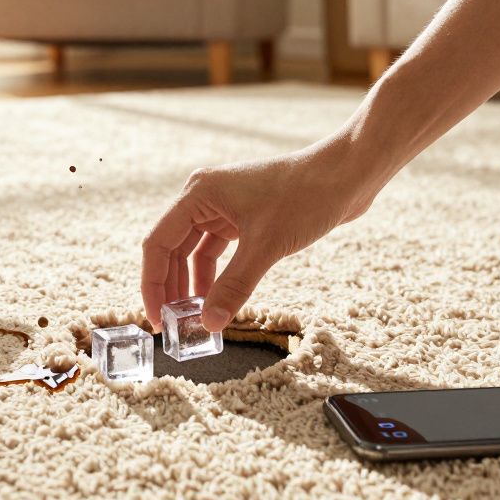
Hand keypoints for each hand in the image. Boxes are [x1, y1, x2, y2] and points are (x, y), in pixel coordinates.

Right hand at [141, 137, 378, 332]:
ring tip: (195, 317)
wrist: (347, 174)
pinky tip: (217, 298)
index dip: (153, 284)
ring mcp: (224, 206)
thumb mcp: (266, 246)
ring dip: (192, 283)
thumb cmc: (306, 196)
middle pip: (172, 249)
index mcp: (199, 193)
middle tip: (173, 324)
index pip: (158, 244)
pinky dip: (215, 275)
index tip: (155, 318)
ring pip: (194, 252)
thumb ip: (234, 286)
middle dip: (171, 287)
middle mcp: (205, 197)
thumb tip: (209, 323)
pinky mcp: (243, 216)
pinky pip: (216, 251)